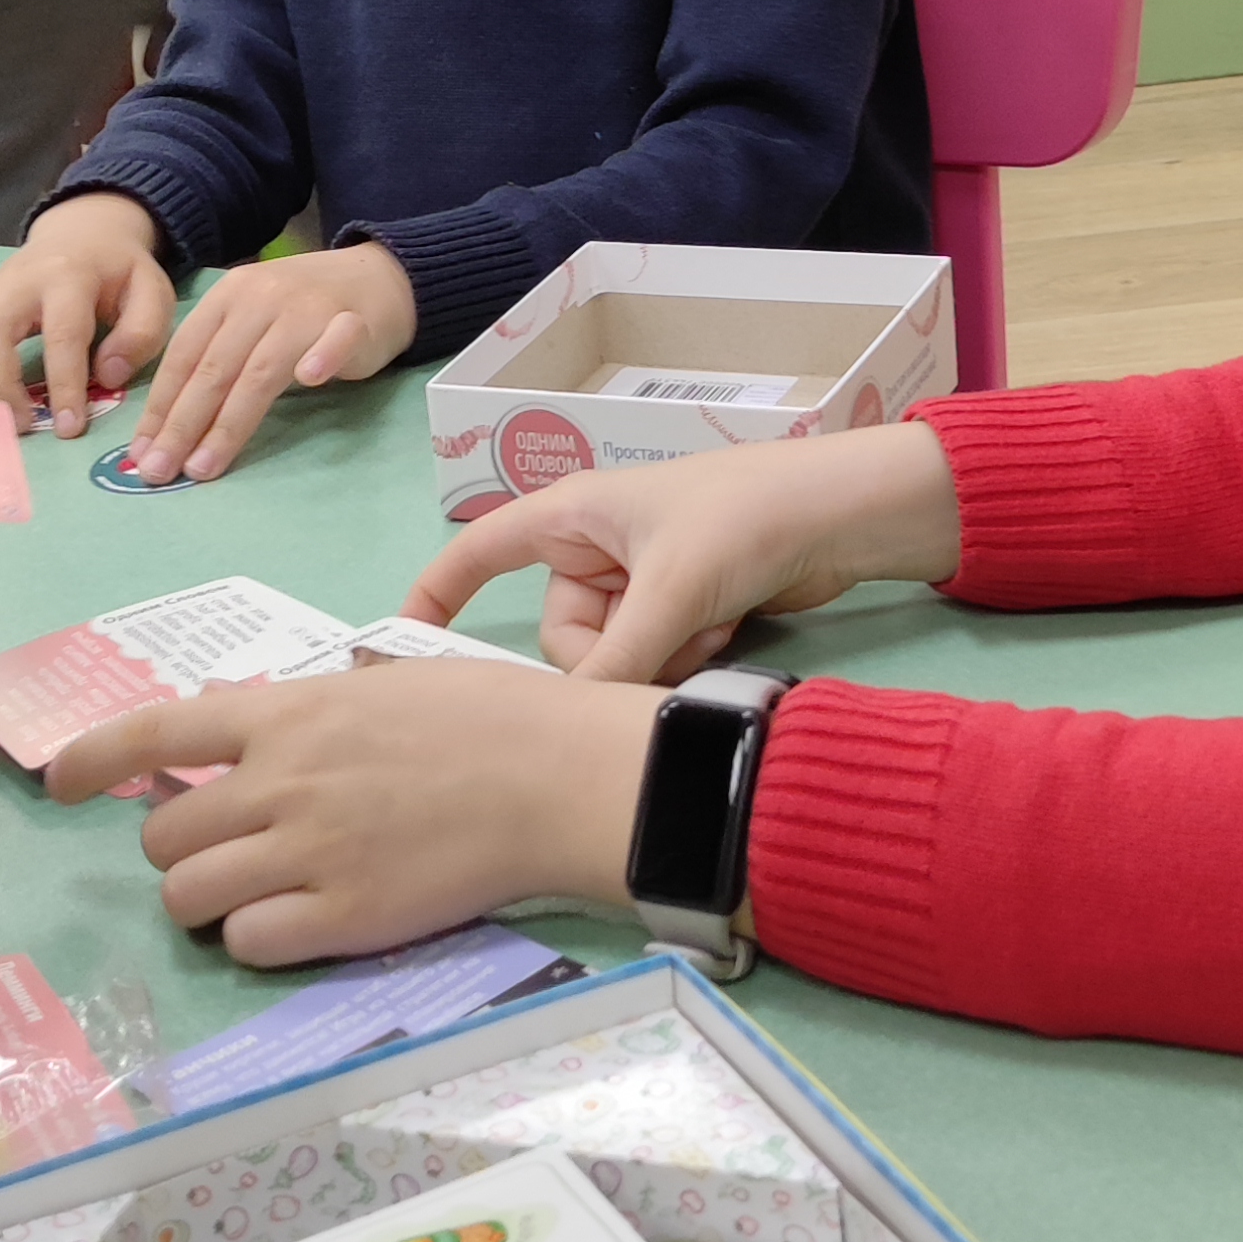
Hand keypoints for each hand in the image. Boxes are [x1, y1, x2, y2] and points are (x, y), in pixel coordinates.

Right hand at [0, 190, 174, 437]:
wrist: (82, 233)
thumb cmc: (118, 272)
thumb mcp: (152, 292)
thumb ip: (141, 333)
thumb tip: (107, 376)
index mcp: (71, 275)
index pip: (62, 334)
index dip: (63, 384)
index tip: (69, 427)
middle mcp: (21, 279)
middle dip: (0, 387)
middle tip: (24, 427)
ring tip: (1, 422)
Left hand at [46, 660, 659, 967]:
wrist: (551, 775)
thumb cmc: (483, 715)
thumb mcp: (376, 684)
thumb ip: (300, 712)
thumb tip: (237, 728)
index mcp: (287, 712)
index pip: (156, 731)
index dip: (92, 758)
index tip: (60, 783)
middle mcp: (279, 781)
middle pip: (163, 837)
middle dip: (177, 850)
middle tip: (221, 853)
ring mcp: (306, 852)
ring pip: (189, 896)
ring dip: (204, 900)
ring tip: (248, 895)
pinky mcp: (342, 917)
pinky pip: (248, 942)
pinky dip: (253, 939)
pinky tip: (293, 924)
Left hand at [128, 241, 416, 484]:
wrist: (377, 277)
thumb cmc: (303, 311)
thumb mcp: (248, 322)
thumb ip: (215, 361)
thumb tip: (167, 427)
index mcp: (227, 297)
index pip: (185, 356)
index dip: (161, 406)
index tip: (142, 453)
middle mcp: (260, 298)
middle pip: (215, 368)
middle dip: (182, 424)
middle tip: (161, 470)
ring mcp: (308, 309)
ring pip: (263, 369)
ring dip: (230, 420)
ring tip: (205, 465)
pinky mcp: (353, 321)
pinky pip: (337, 339)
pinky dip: (323, 356)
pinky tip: (310, 379)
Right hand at [405, 422, 961, 682]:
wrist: (840, 517)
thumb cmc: (743, 519)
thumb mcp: (670, 590)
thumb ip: (613, 663)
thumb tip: (565, 726)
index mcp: (571, 515)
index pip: (477, 552)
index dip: (435, 595)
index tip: (402, 646)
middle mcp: (595, 549)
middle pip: (561, 634)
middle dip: (610, 651)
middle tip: (664, 640)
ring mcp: (639, 583)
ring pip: (611, 657)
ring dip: (660, 654)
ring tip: (712, 624)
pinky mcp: (679, 610)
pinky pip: (653, 658)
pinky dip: (689, 651)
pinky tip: (733, 625)